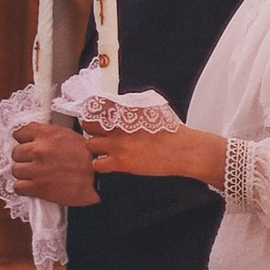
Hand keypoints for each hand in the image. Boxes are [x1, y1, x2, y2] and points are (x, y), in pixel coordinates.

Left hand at [11, 120, 99, 206]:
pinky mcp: (38, 187)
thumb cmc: (88, 158)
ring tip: (34, 175)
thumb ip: (48, 135)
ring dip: (23, 173)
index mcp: (47, 134)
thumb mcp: (68, 135)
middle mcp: (39, 149)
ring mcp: (37, 169)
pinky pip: (17, 186)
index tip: (26, 145)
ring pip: (15, 170)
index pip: (20, 133)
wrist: (99, 179)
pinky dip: (23, 187)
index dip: (22, 140)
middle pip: (15, 152)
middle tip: (32, 162)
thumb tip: (33, 139)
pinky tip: (32, 186)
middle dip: (23, 158)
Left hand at [87, 119, 225, 187]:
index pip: (96, 106)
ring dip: (95, 146)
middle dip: (92, 129)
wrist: (181, 148)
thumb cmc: (170, 129)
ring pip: (90, 144)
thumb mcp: (150, 107)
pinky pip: (97, 164)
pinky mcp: (121, 162)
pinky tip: (110, 162)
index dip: (93, 112)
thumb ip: (131, 106)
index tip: (95, 116)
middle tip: (99, 134)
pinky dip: (101, 164)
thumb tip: (116, 105)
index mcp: (125, 109)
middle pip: (88, 124)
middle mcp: (118, 125)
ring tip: (105, 149)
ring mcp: (118, 144)